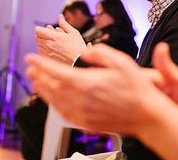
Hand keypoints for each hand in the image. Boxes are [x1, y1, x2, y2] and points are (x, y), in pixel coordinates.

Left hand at [25, 44, 165, 135]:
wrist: (147, 115)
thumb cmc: (137, 89)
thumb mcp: (122, 62)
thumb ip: (101, 54)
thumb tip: (85, 53)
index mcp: (87, 82)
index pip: (56, 72)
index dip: (40, 64)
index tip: (30, 58)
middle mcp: (82, 100)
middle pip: (52, 88)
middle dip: (39, 77)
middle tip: (31, 70)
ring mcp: (84, 114)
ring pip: (56, 103)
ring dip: (45, 92)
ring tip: (38, 84)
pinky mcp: (87, 124)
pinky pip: (65, 115)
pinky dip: (55, 106)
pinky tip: (55, 102)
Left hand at [34, 14, 85, 64]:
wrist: (79, 62)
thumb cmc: (77, 47)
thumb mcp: (73, 32)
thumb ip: (64, 24)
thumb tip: (60, 16)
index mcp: (53, 37)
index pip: (38, 30)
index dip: (40, 28)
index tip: (45, 29)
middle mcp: (48, 45)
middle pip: (36, 37)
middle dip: (40, 34)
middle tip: (48, 34)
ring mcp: (47, 53)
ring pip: (38, 46)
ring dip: (41, 42)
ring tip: (49, 42)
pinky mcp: (48, 60)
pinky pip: (41, 53)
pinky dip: (43, 50)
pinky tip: (50, 49)